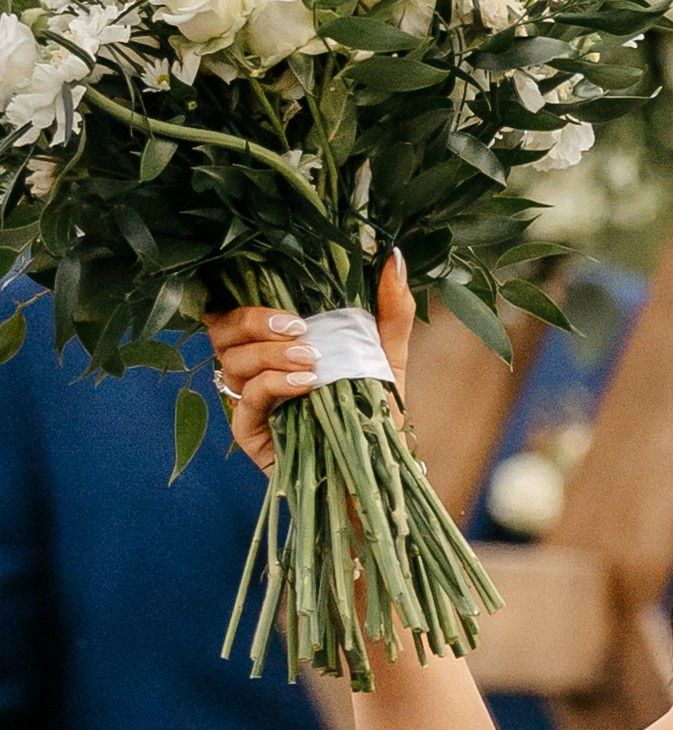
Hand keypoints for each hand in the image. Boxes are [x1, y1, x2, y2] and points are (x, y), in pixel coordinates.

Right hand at [205, 256, 410, 474]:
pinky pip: (247, 398)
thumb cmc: (376, 414)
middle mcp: (255, 368)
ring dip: (270, 353)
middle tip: (298, 327)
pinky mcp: (249, 432)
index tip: (286, 294)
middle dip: (254, 320)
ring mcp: (247, 400)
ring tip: (311, 360)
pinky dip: (273, 384)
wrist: (380, 472)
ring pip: (232, 361)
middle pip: (222, 329)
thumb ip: (389, 309)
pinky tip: (304, 382)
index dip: (246, 293)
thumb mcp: (387, 356)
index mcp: (276, 343)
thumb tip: (393, 257)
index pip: (238, 306)